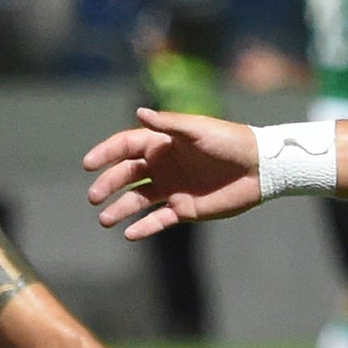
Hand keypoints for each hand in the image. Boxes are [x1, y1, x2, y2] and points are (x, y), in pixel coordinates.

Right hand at [84, 108, 262, 239]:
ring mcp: (172, 188)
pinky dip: (144, 227)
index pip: (125, 146)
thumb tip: (139, 112)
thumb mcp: (197, 129)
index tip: (89, 164)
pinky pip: (158, 219)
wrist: (258, 168)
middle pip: (126, 174)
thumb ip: (168, 124)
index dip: (105, 154)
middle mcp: (162, 165)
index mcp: (162, 142)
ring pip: (137, 199)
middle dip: (108, 184)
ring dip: (120, 209)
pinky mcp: (185, 208)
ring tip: (105, 220)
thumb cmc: (229, 140)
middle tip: (94, 197)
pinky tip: (129, 234)